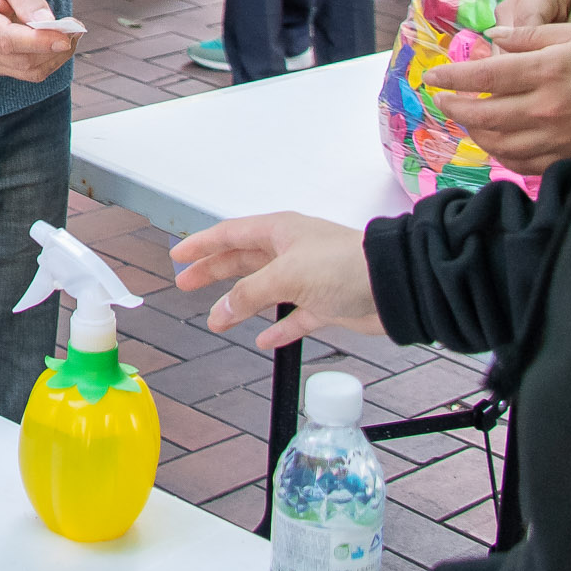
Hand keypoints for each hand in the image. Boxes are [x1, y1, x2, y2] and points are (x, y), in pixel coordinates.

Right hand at [0, 0, 81, 82]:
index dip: (39, 42)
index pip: (6, 40)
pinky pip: (24, 71)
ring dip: (53, 56)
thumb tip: (48, 23)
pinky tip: (53, 39)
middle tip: (76, 27)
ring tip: (69, 32)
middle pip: (20, 61)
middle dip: (52, 48)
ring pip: (26, 71)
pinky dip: (44, 58)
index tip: (67, 35)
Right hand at [170, 212, 382, 347]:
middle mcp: (290, 251)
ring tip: (216, 320)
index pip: (229, 235)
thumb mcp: (286, 275)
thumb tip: (222, 312)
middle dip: (213, 273)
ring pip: (262, 291)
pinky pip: (291, 317)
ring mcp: (307, 278)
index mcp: (278, 231)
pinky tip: (262, 339)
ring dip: (239, 305)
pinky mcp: (324, 304)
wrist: (392, 285)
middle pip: (242, 261)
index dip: (201, 246)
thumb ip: (249, 293)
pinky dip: (276, 328)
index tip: (178, 255)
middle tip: (186, 285)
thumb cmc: (343, 264)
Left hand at [422, 22, 570, 172]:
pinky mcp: (569, 156)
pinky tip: (496, 142)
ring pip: (499, 143)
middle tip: (443, 100)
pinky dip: (502, 155)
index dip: (453, 77)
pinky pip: (523, 163)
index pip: (486, 75)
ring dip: (475, 132)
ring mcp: (558, 136)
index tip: (433, 77)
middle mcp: (548, 107)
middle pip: (484, 113)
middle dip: (456, 107)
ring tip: (467, 119)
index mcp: (548, 70)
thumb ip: (531, 35)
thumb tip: (493, 37)